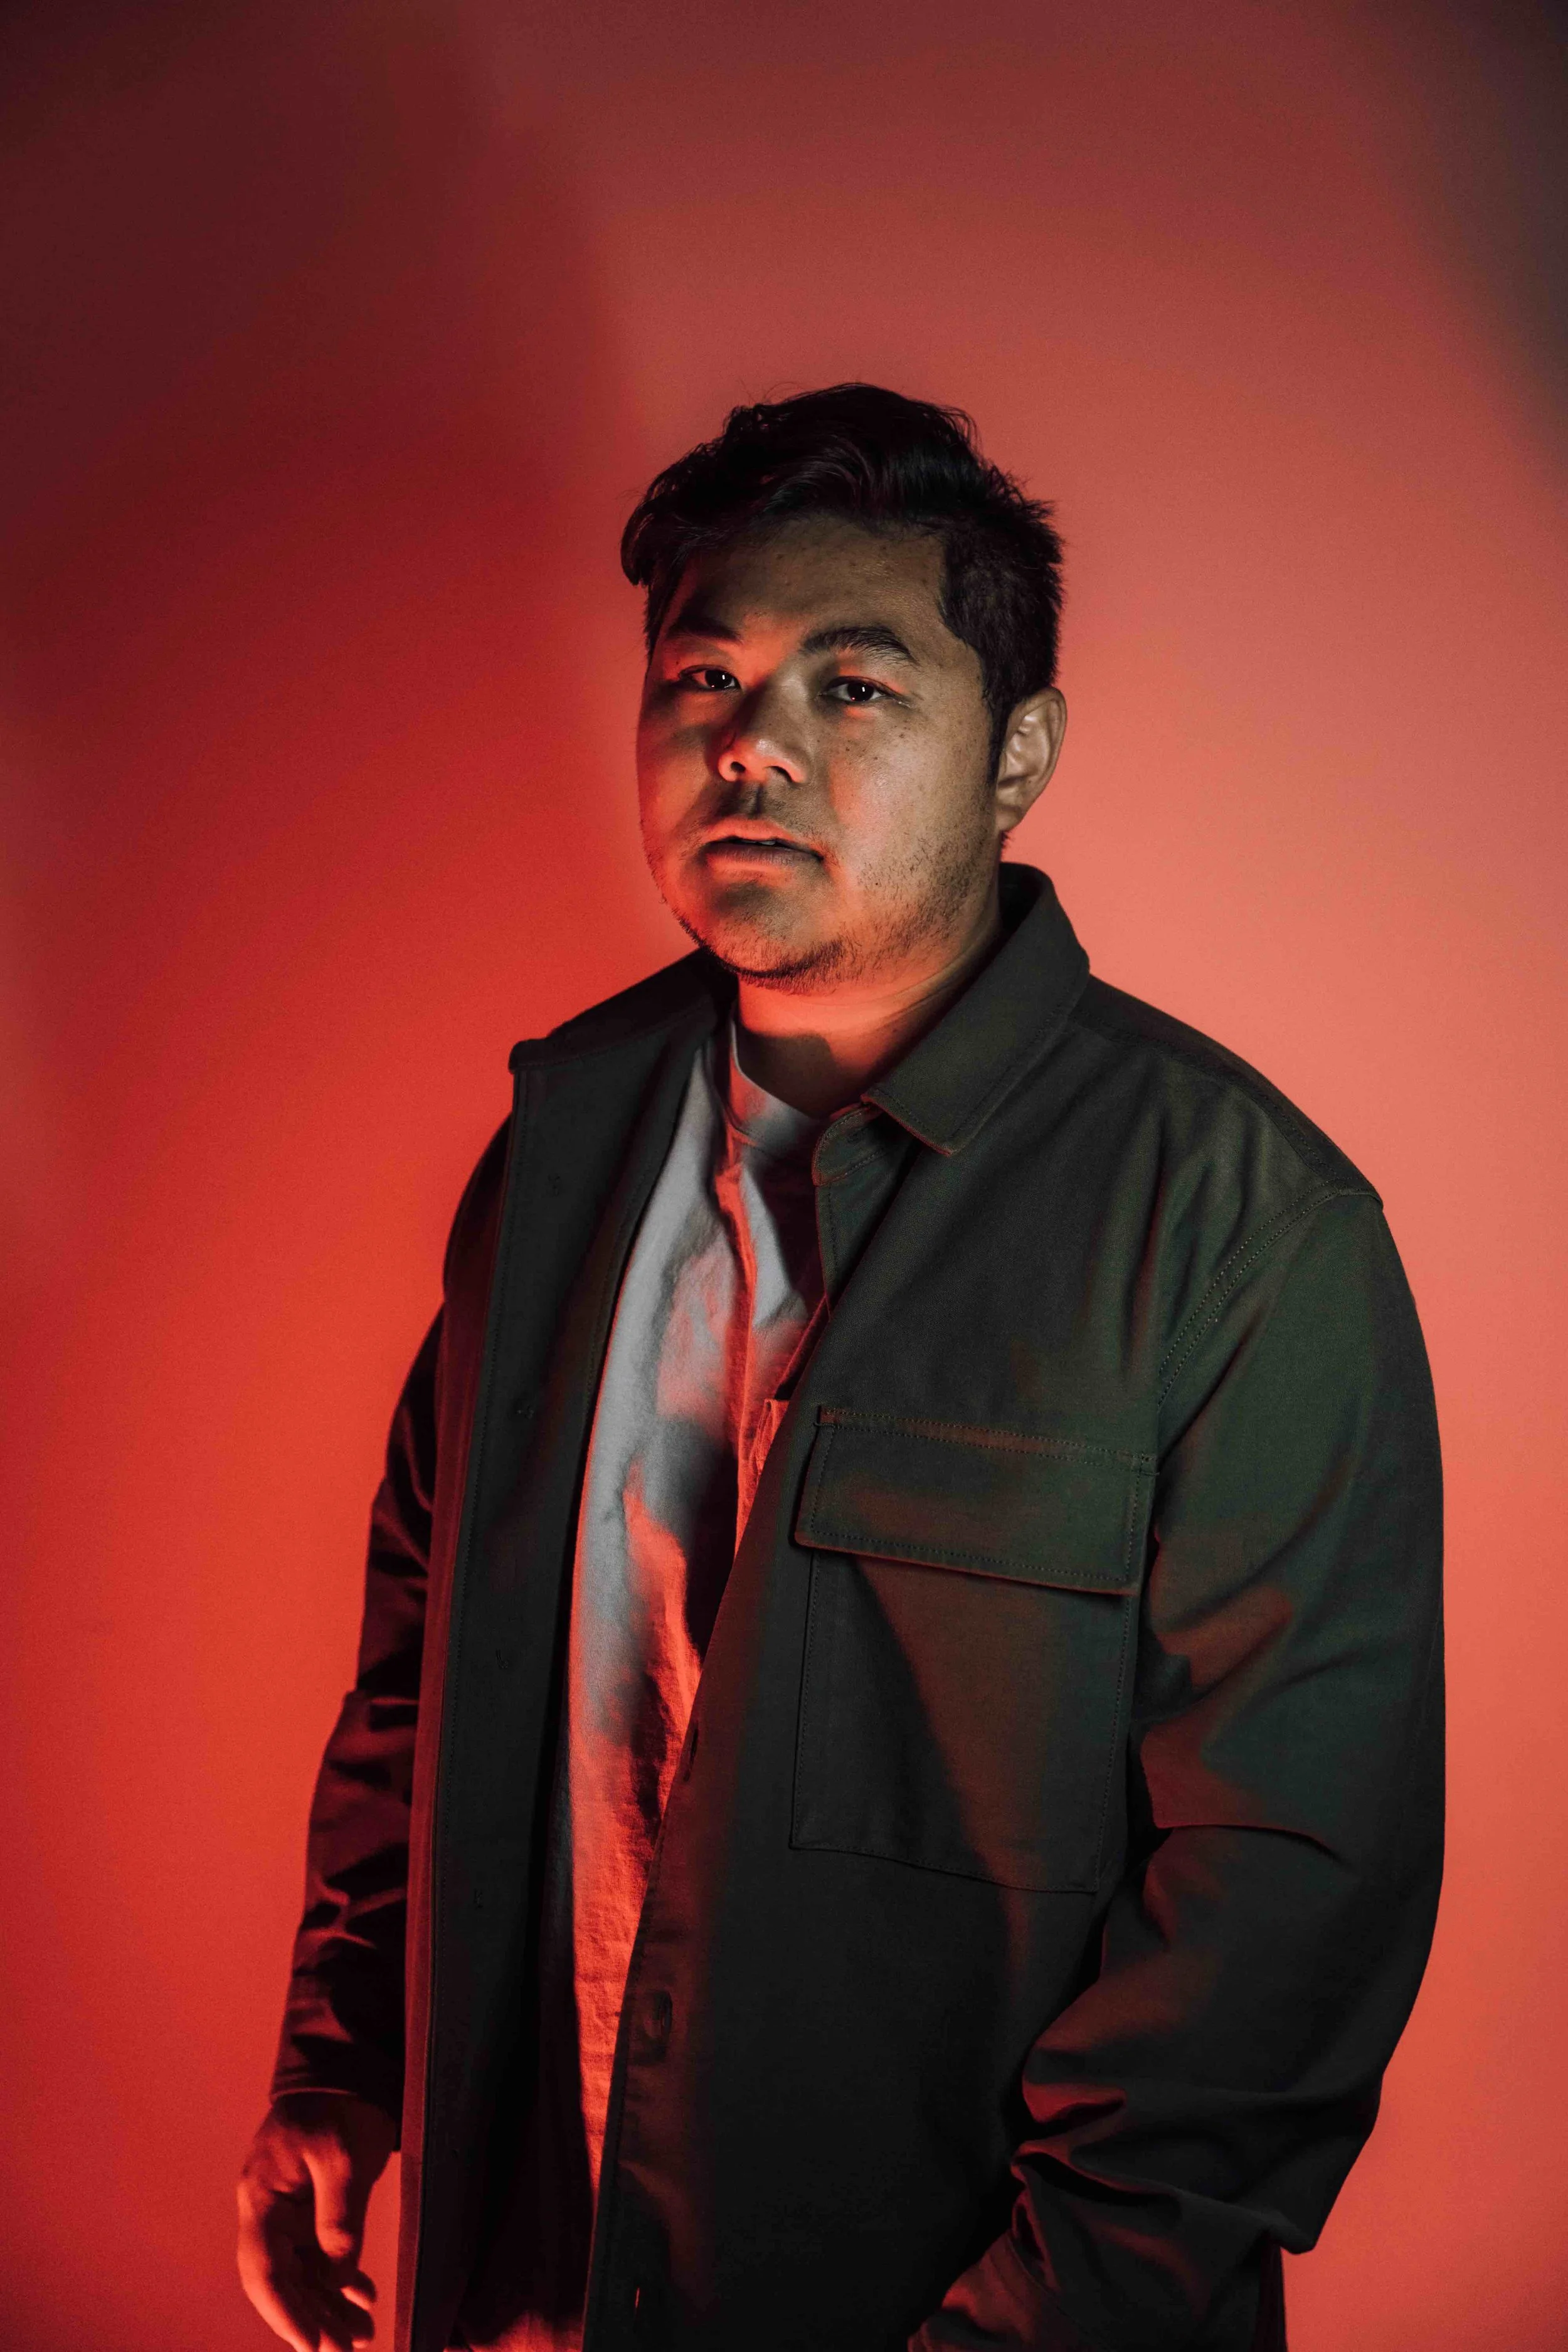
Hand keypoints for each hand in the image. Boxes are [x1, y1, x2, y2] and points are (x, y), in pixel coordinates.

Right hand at [237, 2091, 397, 2349]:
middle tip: (346, 2351)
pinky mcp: (312, 2205)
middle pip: (283, 2280)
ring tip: (362, 2337)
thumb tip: (337, 2275)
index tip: (315, 2348)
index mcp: (263, 2195)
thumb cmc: (342, 2102)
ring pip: (303, 2272)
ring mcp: (288, 2209)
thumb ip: (338, 2215)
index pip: (266, 2270)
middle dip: (312, 2320)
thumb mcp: (343, 2155)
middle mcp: (268, 2209)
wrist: (349, 2065)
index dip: (288, 2313)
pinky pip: (319, 2254)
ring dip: (329, 2306)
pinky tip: (363, 2298)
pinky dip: (340, 2279)